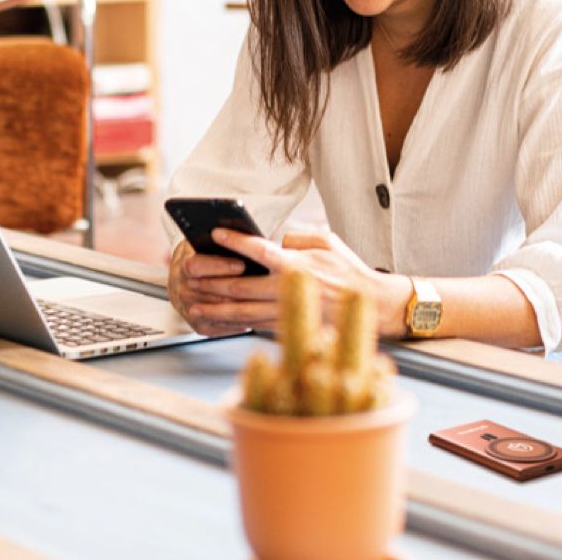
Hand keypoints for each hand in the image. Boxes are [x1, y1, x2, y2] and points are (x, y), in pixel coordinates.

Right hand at [167, 235, 281, 335]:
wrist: (188, 271)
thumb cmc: (206, 252)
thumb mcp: (210, 240)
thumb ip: (224, 240)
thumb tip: (245, 237)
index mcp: (183, 261)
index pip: (195, 266)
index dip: (219, 266)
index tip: (241, 265)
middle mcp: (180, 285)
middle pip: (203, 291)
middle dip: (232, 290)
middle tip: (255, 288)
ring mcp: (184, 305)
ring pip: (208, 312)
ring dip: (232, 309)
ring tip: (255, 305)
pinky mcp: (193, 321)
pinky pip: (211, 327)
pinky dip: (229, 326)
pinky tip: (247, 320)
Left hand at [204, 229, 408, 332]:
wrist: (371, 305)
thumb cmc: (349, 270)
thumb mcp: (327, 241)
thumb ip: (296, 239)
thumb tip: (274, 243)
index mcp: (297, 265)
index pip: (259, 250)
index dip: (235, 241)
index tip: (216, 233)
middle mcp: (288, 289)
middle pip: (241, 286)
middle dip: (212, 280)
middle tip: (190, 274)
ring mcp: (287, 311)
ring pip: (243, 311)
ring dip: (216, 308)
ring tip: (195, 304)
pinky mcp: (289, 327)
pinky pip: (255, 325)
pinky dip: (234, 322)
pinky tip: (219, 320)